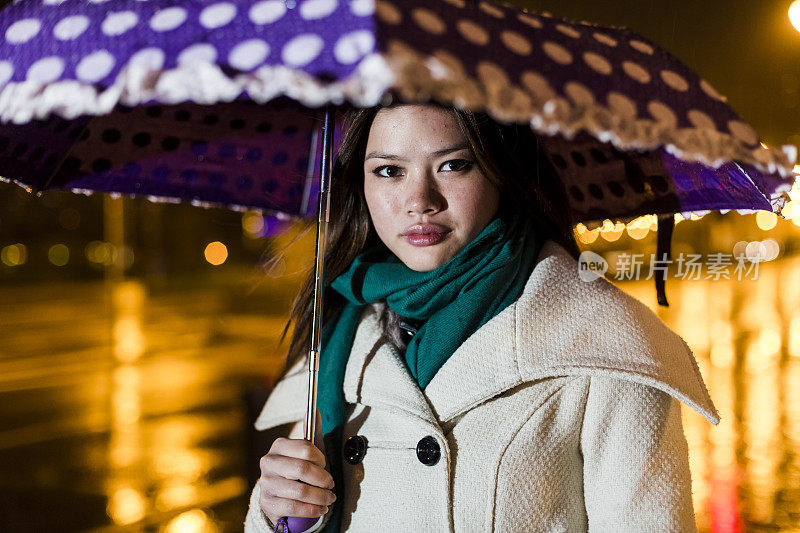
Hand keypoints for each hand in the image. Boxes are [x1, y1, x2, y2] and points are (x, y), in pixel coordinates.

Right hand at [258, 408, 335, 525]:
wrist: (277, 496)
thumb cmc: (296, 471)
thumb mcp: (305, 451)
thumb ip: (312, 432)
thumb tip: (315, 411)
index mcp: (279, 446)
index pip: (306, 448)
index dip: (321, 459)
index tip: (325, 465)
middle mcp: (268, 462)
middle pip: (302, 469)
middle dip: (323, 479)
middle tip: (331, 484)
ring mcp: (266, 483)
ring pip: (301, 491)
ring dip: (321, 496)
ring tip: (329, 498)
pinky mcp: (267, 503)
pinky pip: (295, 507)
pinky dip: (313, 510)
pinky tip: (321, 508)